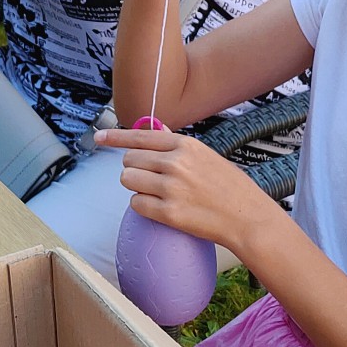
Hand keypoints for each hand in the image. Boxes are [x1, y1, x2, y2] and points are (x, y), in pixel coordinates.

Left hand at [95, 125, 272, 252]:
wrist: (248, 217)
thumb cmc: (229, 187)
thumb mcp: (205, 155)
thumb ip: (177, 144)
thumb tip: (154, 128)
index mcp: (185, 145)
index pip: (139, 136)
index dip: (115, 137)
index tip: (98, 138)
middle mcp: (176, 163)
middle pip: (129, 160)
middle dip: (135, 169)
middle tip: (152, 179)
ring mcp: (171, 188)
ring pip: (128, 181)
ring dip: (136, 187)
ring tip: (157, 193)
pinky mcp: (169, 213)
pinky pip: (136, 204)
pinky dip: (142, 206)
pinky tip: (160, 208)